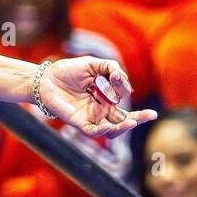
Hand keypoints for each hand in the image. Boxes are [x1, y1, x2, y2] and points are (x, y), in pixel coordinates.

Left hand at [37, 57, 157, 138]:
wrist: (45, 78)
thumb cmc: (68, 71)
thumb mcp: (93, 64)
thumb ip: (111, 68)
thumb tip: (121, 80)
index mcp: (107, 99)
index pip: (126, 104)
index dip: (126, 93)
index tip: (117, 79)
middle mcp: (101, 111)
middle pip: (124, 121)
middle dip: (139, 119)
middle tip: (151, 115)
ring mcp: (91, 117)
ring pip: (112, 129)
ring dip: (123, 127)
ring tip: (131, 121)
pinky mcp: (78, 122)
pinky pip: (93, 132)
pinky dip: (101, 131)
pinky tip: (107, 125)